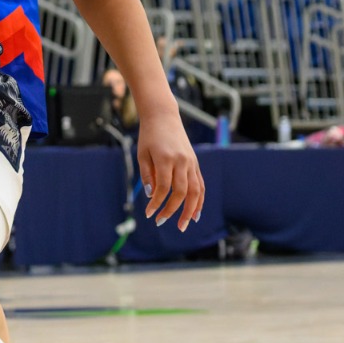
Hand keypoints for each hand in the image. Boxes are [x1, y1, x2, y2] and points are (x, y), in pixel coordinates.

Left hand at [136, 110, 204, 231]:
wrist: (163, 117)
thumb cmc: (149, 136)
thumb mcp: (142, 154)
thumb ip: (147, 175)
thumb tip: (152, 196)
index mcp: (166, 158)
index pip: (163, 187)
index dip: (157, 202)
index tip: (149, 213)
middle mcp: (182, 161)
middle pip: (181, 191)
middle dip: (172, 210)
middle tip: (161, 222)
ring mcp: (191, 162)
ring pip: (195, 190)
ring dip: (190, 210)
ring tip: (183, 225)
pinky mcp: (195, 163)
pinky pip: (200, 185)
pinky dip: (199, 200)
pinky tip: (196, 213)